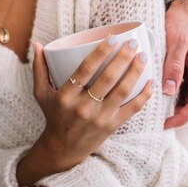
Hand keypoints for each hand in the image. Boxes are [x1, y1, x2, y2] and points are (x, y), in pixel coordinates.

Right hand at [17, 37, 151, 186]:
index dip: (100, 52)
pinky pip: (132, 108)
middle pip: (107, 78)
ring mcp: (99, 118)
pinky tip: (150, 81)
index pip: (85, 69)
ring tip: (143, 56)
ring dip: (135, 71)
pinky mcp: (112, 126)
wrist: (63, 148)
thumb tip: (37, 44)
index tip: (112, 38)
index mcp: (65, 96)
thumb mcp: (40, 93)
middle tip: (132, 43)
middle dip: (123, 57)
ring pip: (122, 91)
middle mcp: (83, 107)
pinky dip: (144, 94)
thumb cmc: (53, 115)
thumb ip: (39, 68)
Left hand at [162, 0, 187, 128]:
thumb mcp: (177, 41)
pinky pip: (182, 83)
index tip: (165, 124)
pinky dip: (171, 91)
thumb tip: (169, 91)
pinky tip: (156, 92)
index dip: (182, 117)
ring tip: (154, 110)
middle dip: (177, 114)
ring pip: (187, 93)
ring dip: (174, 104)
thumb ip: (173, 66)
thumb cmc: (184, 19)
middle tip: (156, 120)